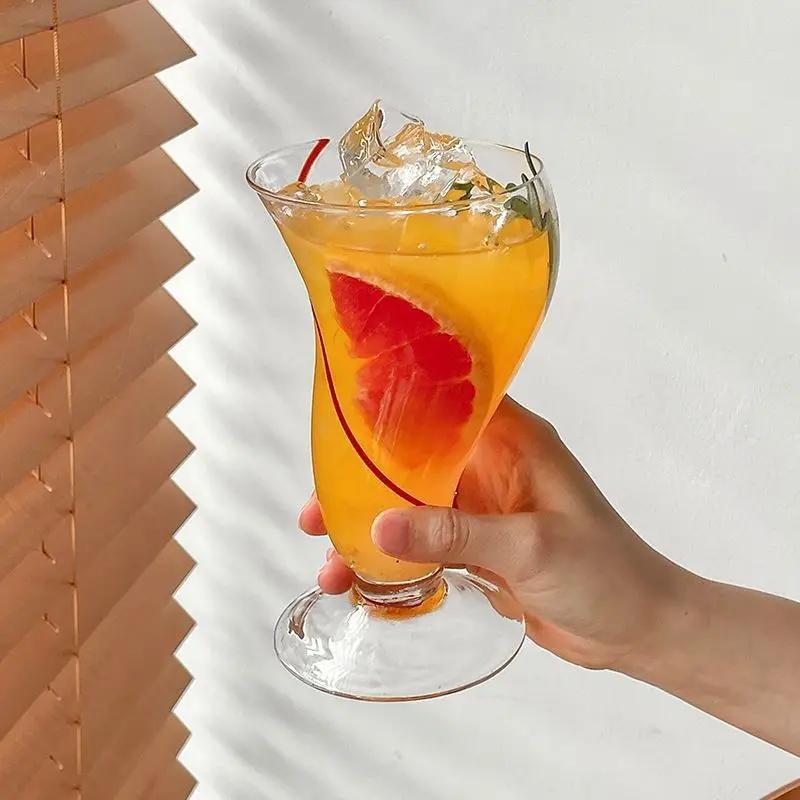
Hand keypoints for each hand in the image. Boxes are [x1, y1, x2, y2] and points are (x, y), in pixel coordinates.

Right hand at [299, 396, 686, 669]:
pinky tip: (357, 577)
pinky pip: (423, 542)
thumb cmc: (604, 572)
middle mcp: (491, 464)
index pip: (447, 400)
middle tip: (315, 509)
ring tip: (325, 556)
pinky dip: (391, 556)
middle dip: (362, 479)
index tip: (341, 419)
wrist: (635, 630)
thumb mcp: (529, 546)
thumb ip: (455, 534)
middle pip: (413, 457)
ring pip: (410, 503)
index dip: (394, 402)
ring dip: (369, 524)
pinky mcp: (476, 545)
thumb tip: (377, 525)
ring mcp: (481, 506)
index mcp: (512, 440)